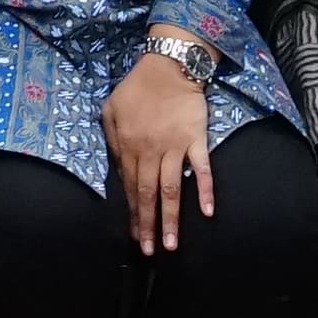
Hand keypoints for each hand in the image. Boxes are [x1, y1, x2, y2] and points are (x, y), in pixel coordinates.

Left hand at [103, 55, 215, 254]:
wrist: (168, 66)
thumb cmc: (137, 88)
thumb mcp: (110, 110)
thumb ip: (112, 141)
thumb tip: (117, 172)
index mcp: (127, 146)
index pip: (130, 187)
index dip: (132, 213)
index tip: (134, 236)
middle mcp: (150, 151)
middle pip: (148, 194)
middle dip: (148, 225)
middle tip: (149, 251)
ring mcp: (174, 147)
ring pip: (171, 189)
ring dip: (170, 217)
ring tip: (171, 244)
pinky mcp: (195, 140)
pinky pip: (201, 168)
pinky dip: (205, 189)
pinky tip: (206, 211)